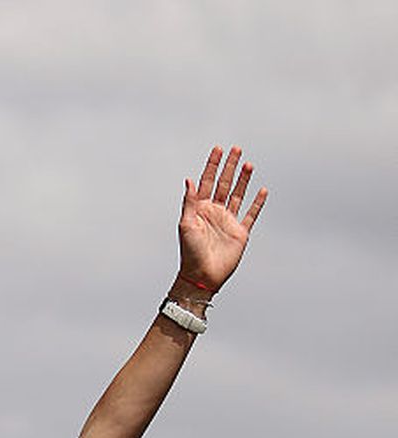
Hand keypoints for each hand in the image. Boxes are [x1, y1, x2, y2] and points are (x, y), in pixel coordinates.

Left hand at [177, 145, 266, 294]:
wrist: (201, 276)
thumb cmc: (190, 253)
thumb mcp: (186, 225)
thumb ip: (189, 202)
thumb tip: (190, 180)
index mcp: (200, 209)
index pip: (207, 181)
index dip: (212, 165)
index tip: (218, 149)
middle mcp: (215, 212)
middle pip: (224, 183)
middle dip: (229, 166)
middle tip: (236, 149)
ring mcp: (228, 221)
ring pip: (237, 195)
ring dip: (243, 180)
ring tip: (248, 164)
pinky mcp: (240, 233)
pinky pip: (251, 214)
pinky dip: (257, 203)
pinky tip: (262, 189)